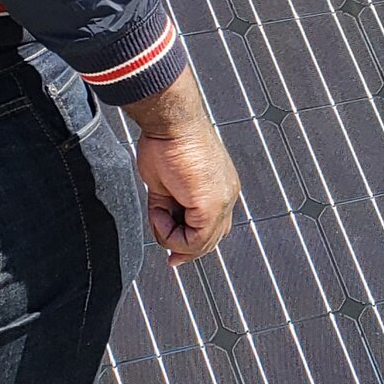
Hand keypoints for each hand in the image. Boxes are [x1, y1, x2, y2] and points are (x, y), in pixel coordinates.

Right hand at [121, 69, 238, 266]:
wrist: (171, 123)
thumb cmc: (166, 143)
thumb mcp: (165, 186)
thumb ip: (170, 211)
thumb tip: (165, 233)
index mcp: (220, 188)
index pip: (214, 228)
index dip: (193, 245)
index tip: (173, 255)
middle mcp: (227, 195)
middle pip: (211, 240)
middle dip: (185, 250)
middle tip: (171, 260)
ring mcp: (222, 200)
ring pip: (202, 243)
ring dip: (173, 239)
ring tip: (157, 213)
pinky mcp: (211, 203)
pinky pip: (193, 239)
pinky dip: (170, 234)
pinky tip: (158, 211)